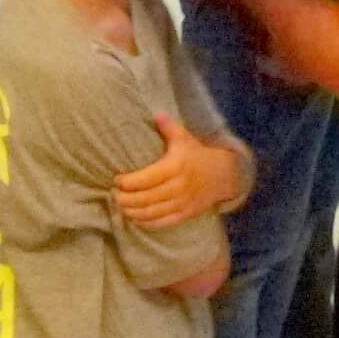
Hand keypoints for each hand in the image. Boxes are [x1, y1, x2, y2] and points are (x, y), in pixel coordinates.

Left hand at [116, 116, 241, 227]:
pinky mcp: (186, 214)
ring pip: (154, 212)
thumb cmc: (198, 154)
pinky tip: (135, 219)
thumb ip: (169, 127)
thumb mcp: (185, 138)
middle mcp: (178, 187)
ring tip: (120, 207)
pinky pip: (164, 222)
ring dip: (134, 212)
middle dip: (127, 199)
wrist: (224, 175)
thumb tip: (157, 114)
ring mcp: (183, 203)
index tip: (117, 180)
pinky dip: (148, 223)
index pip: (148, 178)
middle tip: (114, 195)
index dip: (129, 182)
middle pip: (147, 198)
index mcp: (175, 167)